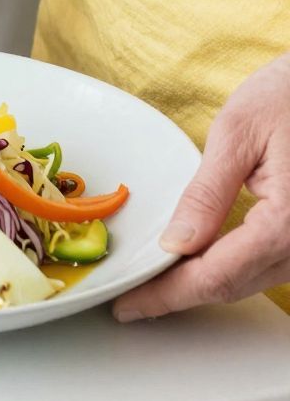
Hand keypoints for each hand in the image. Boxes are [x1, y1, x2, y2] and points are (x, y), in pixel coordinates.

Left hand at [115, 56, 289, 321]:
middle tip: (131, 298)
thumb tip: (175, 243)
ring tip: (156, 282)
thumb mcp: (238, 133)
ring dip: (204, 283)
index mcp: (288, 224)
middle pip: (233, 285)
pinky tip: (198, 260)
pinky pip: (266, 265)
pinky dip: (229, 267)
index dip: (167, 295)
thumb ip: (207, 193)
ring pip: (250, 280)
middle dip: (179, 294)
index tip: (128, 305)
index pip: (216, 274)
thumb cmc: (289, 95)